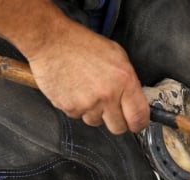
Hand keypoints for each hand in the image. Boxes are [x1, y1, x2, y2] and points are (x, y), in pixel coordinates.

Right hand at [26, 21, 149, 133]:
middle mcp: (107, 95)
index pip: (139, 117)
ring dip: (95, 113)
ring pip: (96, 122)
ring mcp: (88, 104)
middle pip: (118, 127)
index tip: (136, 123)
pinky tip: (75, 90)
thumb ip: (129, 81)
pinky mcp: (70, 108)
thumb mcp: (117, 55)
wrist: (51, 42)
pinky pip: (78, 117)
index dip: (138, 123)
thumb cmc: (82, 44)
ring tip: (88, 91)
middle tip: (111, 107)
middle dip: (116, 120)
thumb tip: (135, 100)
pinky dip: (78, 107)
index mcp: (124, 80)